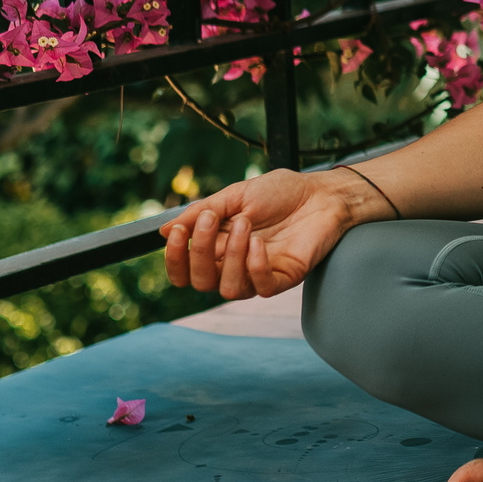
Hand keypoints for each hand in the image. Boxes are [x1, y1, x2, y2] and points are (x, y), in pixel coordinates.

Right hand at [160, 170, 360, 299]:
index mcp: (218, 247)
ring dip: (231, 256)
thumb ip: (201, 213)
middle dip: (200, 252)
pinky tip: (259, 243)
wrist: (320, 192)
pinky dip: (255, 266)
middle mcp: (235, 265)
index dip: (175, 258)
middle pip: (201, 283)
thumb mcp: (235, 196)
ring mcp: (259, 273)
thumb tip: (162, 231)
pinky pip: (262, 287)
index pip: (185, 271)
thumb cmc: (279, 193)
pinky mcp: (284, 277)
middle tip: (211, 219)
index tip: (176, 232)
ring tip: (245, 224)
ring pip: (229, 289)